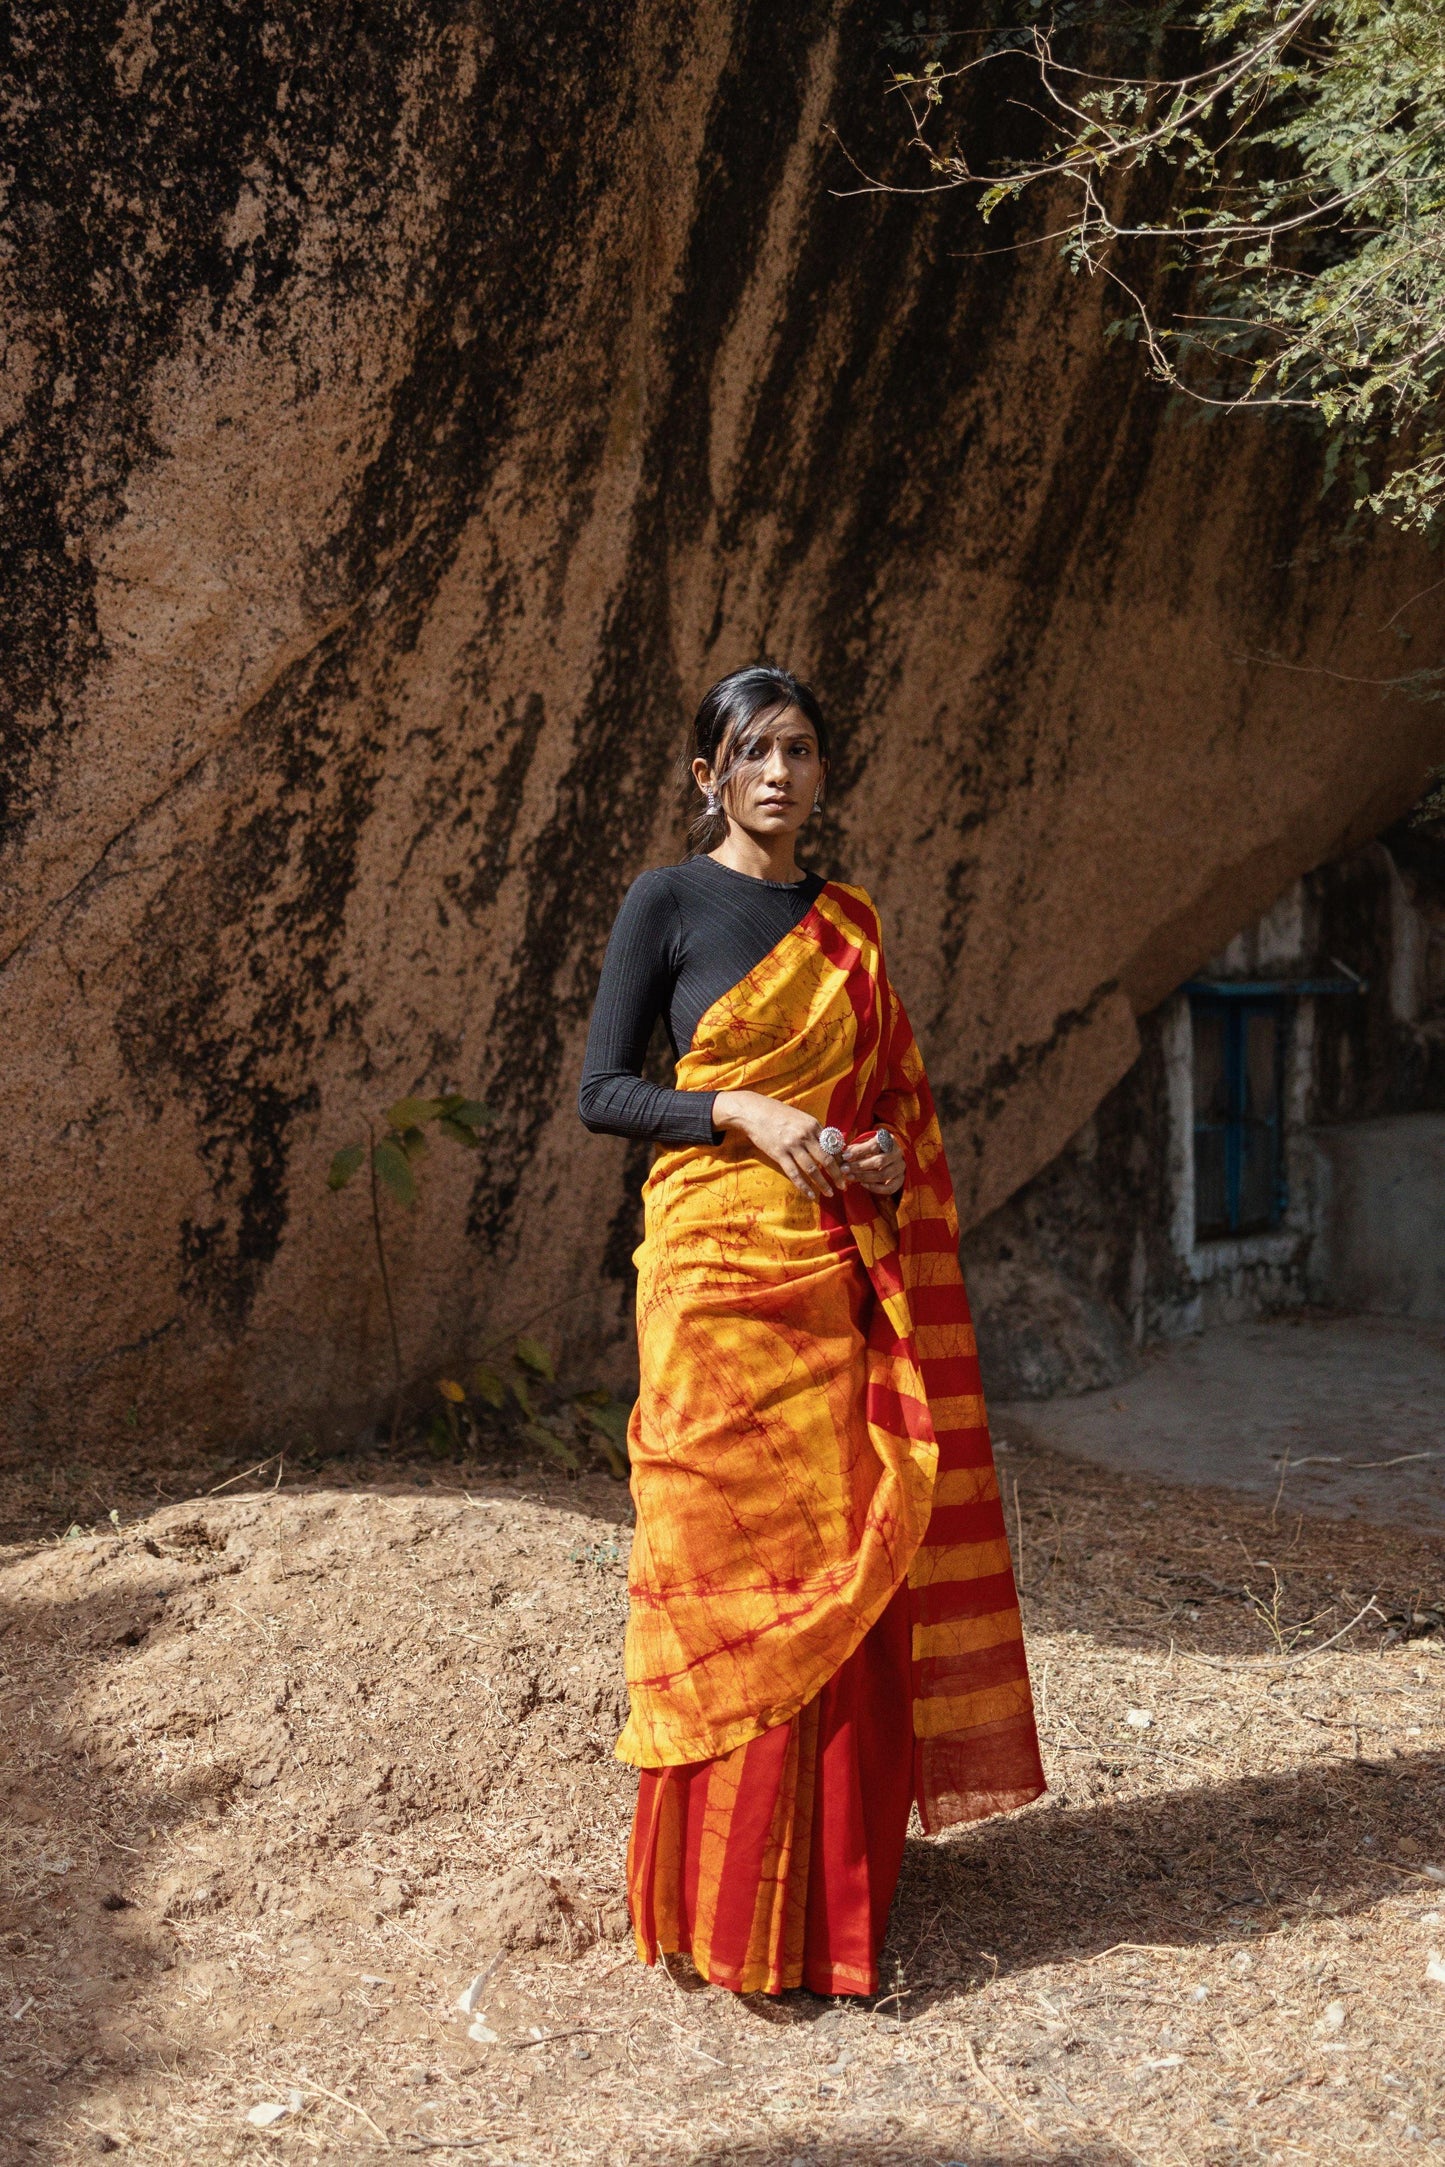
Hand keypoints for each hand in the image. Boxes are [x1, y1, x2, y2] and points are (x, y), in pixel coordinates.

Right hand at [711, 1090, 844, 1199]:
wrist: (753, 1111)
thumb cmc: (778, 1114)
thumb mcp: (801, 1117)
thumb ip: (815, 1131)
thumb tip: (831, 1145)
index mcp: (813, 1125)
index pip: (833, 1146)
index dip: (841, 1160)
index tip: (846, 1170)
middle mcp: (805, 1135)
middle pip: (827, 1159)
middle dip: (838, 1175)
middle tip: (845, 1185)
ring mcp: (792, 1145)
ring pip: (813, 1169)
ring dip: (823, 1183)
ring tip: (830, 1193)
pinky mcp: (779, 1154)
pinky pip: (795, 1174)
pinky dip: (804, 1186)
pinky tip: (811, 1195)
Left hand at [841, 1129, 904, 1195]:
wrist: (890, 1157)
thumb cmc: (873, 1149)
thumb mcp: (866, 1144)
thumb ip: (855, 1149)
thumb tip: (843, 1155)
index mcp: (889, 1140)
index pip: (874, 1146)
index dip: (859, 1151)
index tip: (845, 1156)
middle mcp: (897, 1153)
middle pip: (879, 1162)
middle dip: (859, 1166)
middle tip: (844, 1169)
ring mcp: (900, 1167)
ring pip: (883, 1175)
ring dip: (864, 1177)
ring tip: (850, 1177)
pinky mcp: (901, 1180)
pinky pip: (889, 1187)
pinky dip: (875, 1188)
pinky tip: (863, 1184)